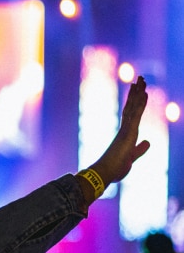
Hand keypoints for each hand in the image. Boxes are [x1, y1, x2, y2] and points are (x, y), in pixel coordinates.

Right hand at [85, 76, 149, 199]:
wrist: (105, 172)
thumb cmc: (115, 168)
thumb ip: (140, 149)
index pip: (131, 114)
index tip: (136, 91)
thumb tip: (148, 142)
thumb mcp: (132, 157)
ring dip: (138, 92)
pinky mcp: (128, 132)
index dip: (134, 102)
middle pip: (131, 106)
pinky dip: (140, 103)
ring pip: (133, 107)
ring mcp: (126, 129)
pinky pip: (136, 114)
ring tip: (142, 79)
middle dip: (135, 92)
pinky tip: (144, 93)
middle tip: (138, 79)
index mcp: (125, 134)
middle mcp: (125, 128)